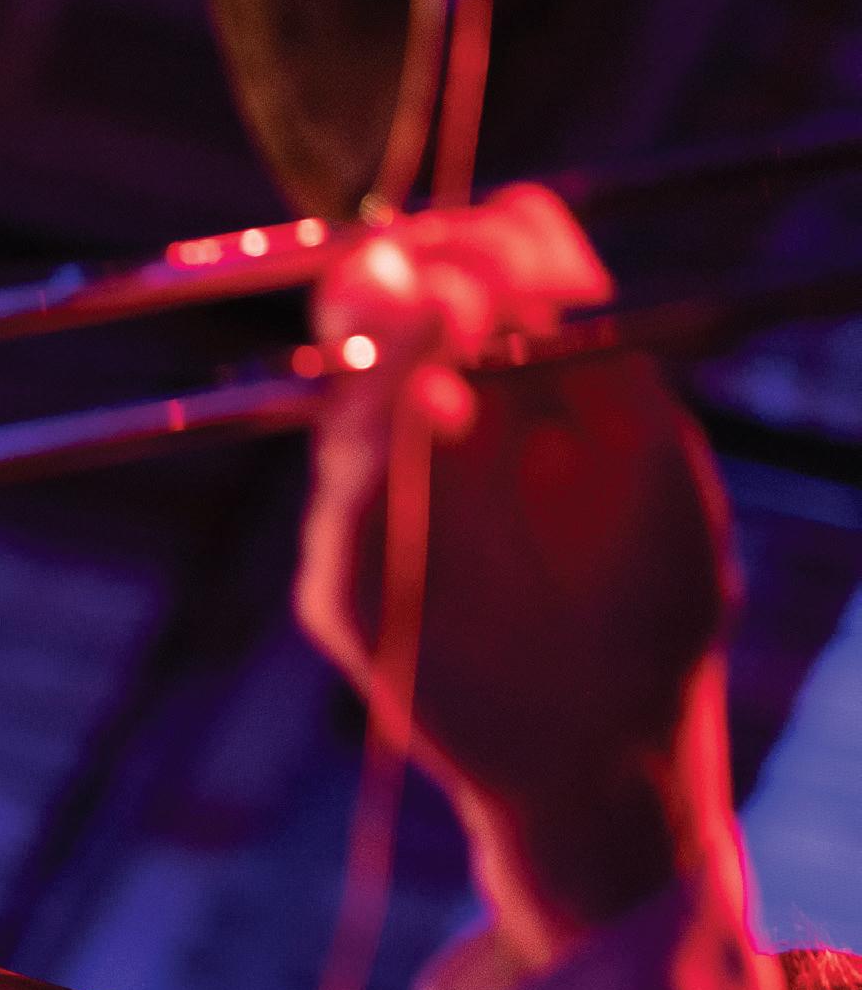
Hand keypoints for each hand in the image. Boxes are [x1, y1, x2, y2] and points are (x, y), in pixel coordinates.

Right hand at [296, 185, 739, 969]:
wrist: (611, 753)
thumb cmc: (648, 605)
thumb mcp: (650, 452)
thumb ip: (589, 344)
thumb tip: (512, 236)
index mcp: (501, 385)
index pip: (453, 266)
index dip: (465, 243)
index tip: (500, 261)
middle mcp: (423, 435)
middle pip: (372, 310)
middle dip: (396, 284)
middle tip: (443, 292)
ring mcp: (375, 514)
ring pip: (347, 406)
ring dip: (389, 365)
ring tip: (444, 358)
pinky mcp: (346, 594)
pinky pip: (339, 522)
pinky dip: (372, 472)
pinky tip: (420, 428)